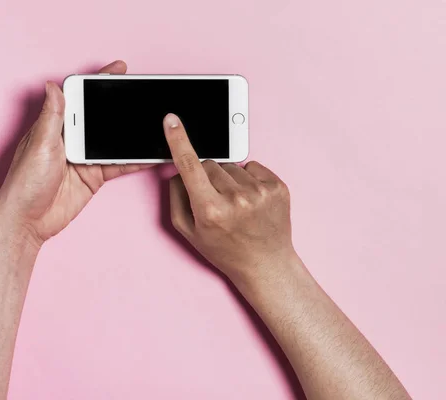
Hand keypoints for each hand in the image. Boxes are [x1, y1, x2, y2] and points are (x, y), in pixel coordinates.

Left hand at [0, 61, 148, 245]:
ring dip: (130, 134)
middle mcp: (70, 138)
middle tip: (143, 93)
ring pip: (112, 140)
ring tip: (152, 123)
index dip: (100, 81)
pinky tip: (148, 155)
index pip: (80, 96)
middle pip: (101, 116)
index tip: (120, 69)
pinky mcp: (93, 177)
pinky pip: (118, 165)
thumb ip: (52, 117)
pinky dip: (134, 160)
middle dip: (121, 106)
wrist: (28, 221)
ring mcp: (83, 158)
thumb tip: (52, 86)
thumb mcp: (39, 145)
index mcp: (55, 125)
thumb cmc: (24, 183)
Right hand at [163, 113, 295, 286]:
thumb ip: (176, 198)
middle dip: (206, 177)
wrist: (265, 263)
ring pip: (230, 166)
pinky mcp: (277, 187)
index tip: (171, 120)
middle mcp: (236, 198)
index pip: (189, 165)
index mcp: (210, 209)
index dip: (178, 140)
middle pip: (209, 164)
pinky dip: (247, 179)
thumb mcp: (189, 232)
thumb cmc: (224, 250)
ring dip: (228, 179)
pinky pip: (251, 166)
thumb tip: (178, 171)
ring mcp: (259, 191)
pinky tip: (250, 199)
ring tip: (236, 204)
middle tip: (215, 200)